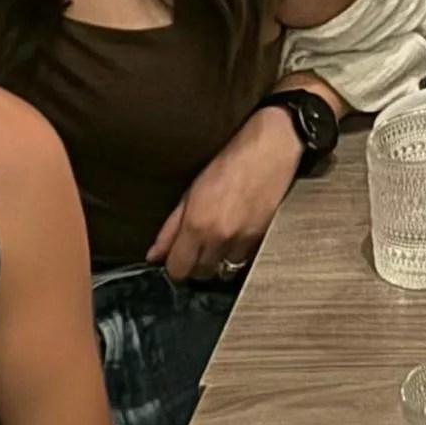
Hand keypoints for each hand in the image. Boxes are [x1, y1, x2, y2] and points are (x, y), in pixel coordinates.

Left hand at [146, 76, 337, 281]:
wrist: (271, 150)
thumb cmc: (230, 162)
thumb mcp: (190, 192)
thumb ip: (170, 227)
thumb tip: (155, 254)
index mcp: (197, 225)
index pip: (178, 269)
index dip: (174, 266)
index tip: (175, 258)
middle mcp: (219, 238)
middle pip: (200, 274)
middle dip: (194, 265)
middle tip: (194, 247)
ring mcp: (242, 240)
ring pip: (223, 271)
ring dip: (216, 262)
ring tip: (215, 243)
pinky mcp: (261, 238)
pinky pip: (242, 261)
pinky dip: (235, 254)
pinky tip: (233, 237)